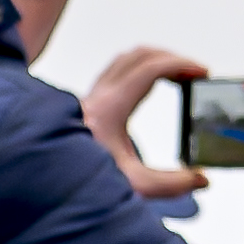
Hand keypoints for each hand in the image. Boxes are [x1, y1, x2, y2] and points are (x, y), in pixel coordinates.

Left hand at [76, 45, 208, 199]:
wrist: (42, 183)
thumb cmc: (78, 182)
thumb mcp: (134, 187)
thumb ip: (172, 184)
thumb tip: (202, 179)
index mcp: (110, 108)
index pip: (150, 69)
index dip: (181, 65)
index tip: (202, 72)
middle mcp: (98, 96)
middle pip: (139, 56)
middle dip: (172, 58)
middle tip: (195, 73)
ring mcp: (90, 97)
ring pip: (126, 60)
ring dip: (155, 61)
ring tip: (178, 76)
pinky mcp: (87, 105)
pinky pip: (116, 73)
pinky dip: (139, 70)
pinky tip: (151, 88)